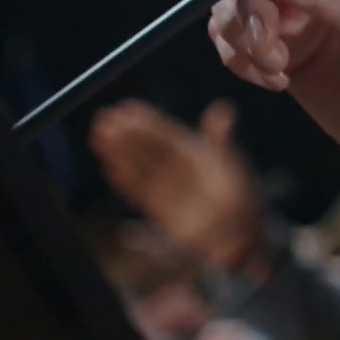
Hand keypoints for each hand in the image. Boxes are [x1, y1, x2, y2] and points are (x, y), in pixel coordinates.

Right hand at [90, 99, 264, 270]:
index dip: (147, 120)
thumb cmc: (240, 195)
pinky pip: (139, 191)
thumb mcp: (228, 163)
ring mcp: (168, 188)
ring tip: (98, 136)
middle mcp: (179, 168)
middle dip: (126, 134)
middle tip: (104, 117)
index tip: (127, 106)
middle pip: (147, 148)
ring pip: (139, 167)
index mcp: (196, 152)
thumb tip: (223, 105)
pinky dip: (125, 179)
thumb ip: (220, 137)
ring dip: (119, 152)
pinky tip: (109, 165)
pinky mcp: (160, 210)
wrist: (240, 234)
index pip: (166, 133)